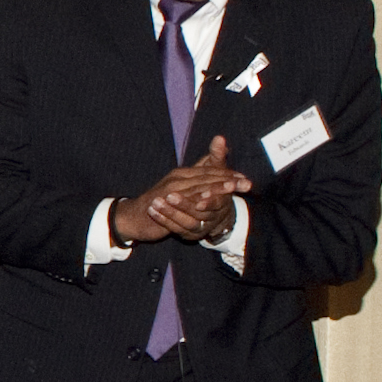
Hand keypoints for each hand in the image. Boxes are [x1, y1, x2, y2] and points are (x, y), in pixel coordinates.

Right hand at [113, 137, 249, 245]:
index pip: (210, 171)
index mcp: (183, 174)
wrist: (134, 216)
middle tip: (246, 183)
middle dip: (228, 179)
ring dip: (217, 186)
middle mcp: (177, 178)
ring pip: (198, 186)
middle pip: (208, 176)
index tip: (245, 178)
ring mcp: (171, 189)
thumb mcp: (180, 188)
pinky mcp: (165, 201)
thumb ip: (196, 175)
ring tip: (233, 187)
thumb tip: (209, 165)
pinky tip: (211, 201)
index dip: (229, 174)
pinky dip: (198, 198)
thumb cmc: (159, 203)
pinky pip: (184, 199)